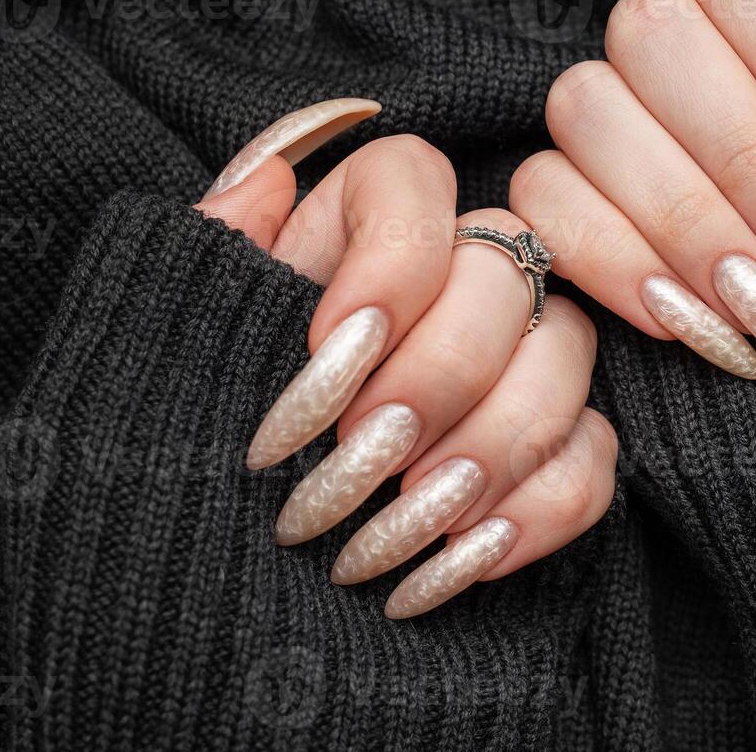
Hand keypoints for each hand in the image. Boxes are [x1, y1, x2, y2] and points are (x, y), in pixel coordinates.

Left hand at [196, 120, 615, 618]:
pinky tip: (455, 562)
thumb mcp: (165, 347)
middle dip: (434, 376)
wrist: (206, 573)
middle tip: (359, 458)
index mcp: (349, 236)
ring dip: (487, 450)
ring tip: (400, 526)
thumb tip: (266, 182)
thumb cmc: (184, 444)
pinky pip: (590, 457)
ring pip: (563, 360)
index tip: (324, 348)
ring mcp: (511, 366)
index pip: (411, 182)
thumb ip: (208, 256)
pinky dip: (532, 513)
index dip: (389, 261)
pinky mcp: (550, 450)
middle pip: (502, 273)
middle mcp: (445, 284)